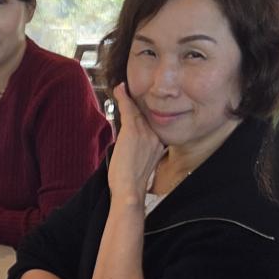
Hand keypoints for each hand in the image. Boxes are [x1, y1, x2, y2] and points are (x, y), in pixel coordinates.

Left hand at [106, 83, 165, 203]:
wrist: (130, 190)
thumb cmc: (131, 183)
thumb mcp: (141, 165)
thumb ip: (141, 152)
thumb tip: (131, 145)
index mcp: (159, 144)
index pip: (151, 123)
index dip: (144, 113)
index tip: (138, 105)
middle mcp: (155, 136)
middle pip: (145, 115)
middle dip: (137, 103)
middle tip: (127, 92)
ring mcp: (145, 133)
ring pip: (136, 110)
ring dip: (127, 98)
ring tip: (122, 88)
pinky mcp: (133, 131)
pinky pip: (128, 109)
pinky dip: (122, 98)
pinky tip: (119, 89)